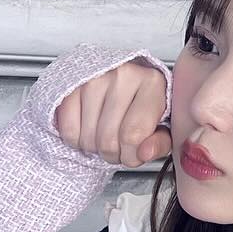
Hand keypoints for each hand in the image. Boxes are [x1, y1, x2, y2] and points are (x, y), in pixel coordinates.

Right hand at [53, 58, 170, 168]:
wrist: (125, 79)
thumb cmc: (144, 103)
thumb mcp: (163, 126)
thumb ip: (159, 144)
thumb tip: (144, 153)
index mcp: (152, 83)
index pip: (133, 135)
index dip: (131, 156)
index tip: (132, 154)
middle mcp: (123, 75)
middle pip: (107, 140)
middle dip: (112, 154)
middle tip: (118, 147)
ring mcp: (95, 77)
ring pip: (88, 137)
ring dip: (95, 148)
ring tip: (105, 137)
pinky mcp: (72, 84)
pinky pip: (68, 129)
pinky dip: (76, 139)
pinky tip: (88, 130)